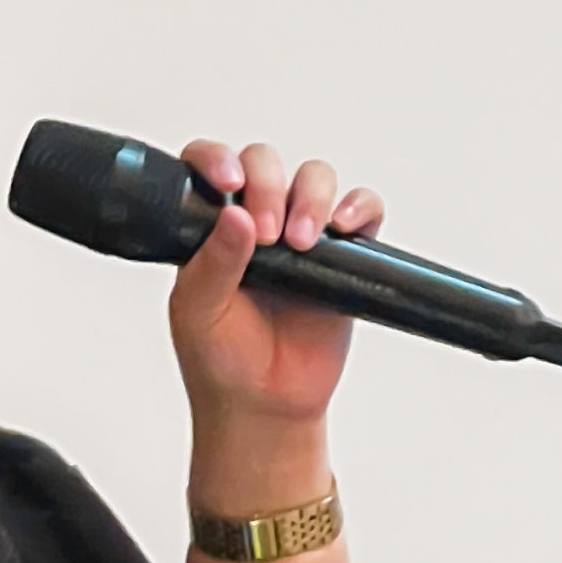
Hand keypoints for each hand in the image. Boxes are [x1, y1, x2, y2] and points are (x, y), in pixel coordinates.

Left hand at [167, 140, 383, 434]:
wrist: (264, 404)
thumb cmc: (219, 358)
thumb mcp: (198, 312)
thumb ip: (213, 263)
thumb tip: (234, 216)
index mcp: (207, 228)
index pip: (207, 167)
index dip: (216, 159)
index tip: (227, 181)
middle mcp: (253, 222)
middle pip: (266, 163)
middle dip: (269, 185)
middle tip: (267, 235)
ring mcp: (299, 235)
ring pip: (315, 179)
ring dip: (312, 197)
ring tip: (302, 242)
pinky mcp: (342, 257)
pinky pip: (362, 213)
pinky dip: (360, 207)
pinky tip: (345, 228)